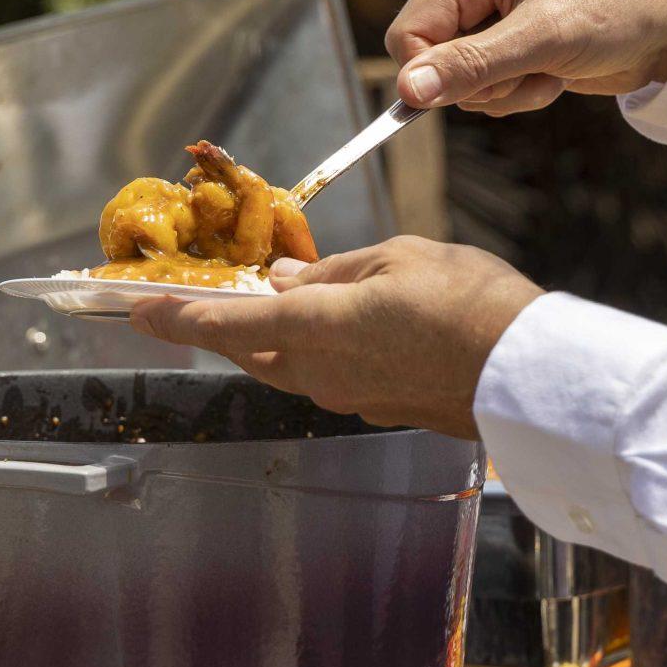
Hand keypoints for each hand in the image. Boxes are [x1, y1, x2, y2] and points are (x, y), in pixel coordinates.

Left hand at [127, 238, 543, 438]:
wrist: (529, 376)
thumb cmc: (469, 304)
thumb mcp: (396, 259)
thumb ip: (333, 273)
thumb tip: (285, 281)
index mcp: (312, 329)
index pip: (224, 324)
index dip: (176, 318)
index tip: (137, 312)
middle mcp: (319, 374)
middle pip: (249, 351)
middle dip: (219, 328)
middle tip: (195, 306)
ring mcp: (350, 397)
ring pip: (287, 365)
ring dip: (269, 337)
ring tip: (269, 305)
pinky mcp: (380, 408)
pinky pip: (327, 375)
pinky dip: (313, 350)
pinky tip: (333, 326)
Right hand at [386, 0, 666, 114]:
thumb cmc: (616, 11)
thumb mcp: (542, 38)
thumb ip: (473, 65)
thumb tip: (407, 91)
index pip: (408, 33)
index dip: (431, 72)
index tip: (476, 89)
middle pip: (430, 60)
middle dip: (479, 82)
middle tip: (528, 72)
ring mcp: (491, 17)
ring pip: (459, 82)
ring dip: (505, 92)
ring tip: (549, 71)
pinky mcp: (510, 45)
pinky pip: (487, 88)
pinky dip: (519, 93)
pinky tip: (554, 76)